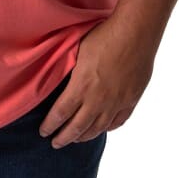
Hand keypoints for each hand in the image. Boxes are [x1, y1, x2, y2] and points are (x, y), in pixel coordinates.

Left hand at [38, 18, 155, 147]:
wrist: (135, 33)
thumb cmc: (104, 35)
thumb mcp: (77, 49)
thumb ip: (68, 68)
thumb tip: (57, 76)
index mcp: (81, 86)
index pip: (60, 113)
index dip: (50, 125)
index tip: (43, 132)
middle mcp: (98, 100)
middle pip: (77, 127)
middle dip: (64, 137)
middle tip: (55, 143)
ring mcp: (116, 102)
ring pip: (97, 128)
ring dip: (84, 136)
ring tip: (76, 139)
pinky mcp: (131, 99)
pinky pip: (117, 121)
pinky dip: (107, 128)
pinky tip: (101, 129)